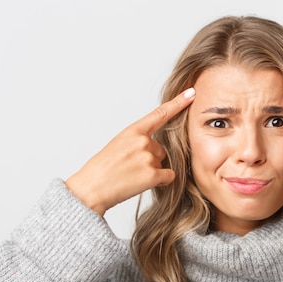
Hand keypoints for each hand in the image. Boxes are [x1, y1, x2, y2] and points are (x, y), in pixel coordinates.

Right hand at [65, 88, 195, 215]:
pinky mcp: (152, 174)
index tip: (191, 93)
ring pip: (163, 164)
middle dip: (151, 160)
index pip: (159, 114)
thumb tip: (157, 149)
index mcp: (132, 131)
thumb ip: (137, 141)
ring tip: (132, 176)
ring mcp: (148, 157)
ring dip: (153, 172)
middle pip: (161, 150)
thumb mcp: (118, 145)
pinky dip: (160, 182)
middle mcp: (142, 141)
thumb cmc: (102, 169)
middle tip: (130, 168)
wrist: (91, 188)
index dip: (177, 103)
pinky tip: (141, 183)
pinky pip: (168, 176)